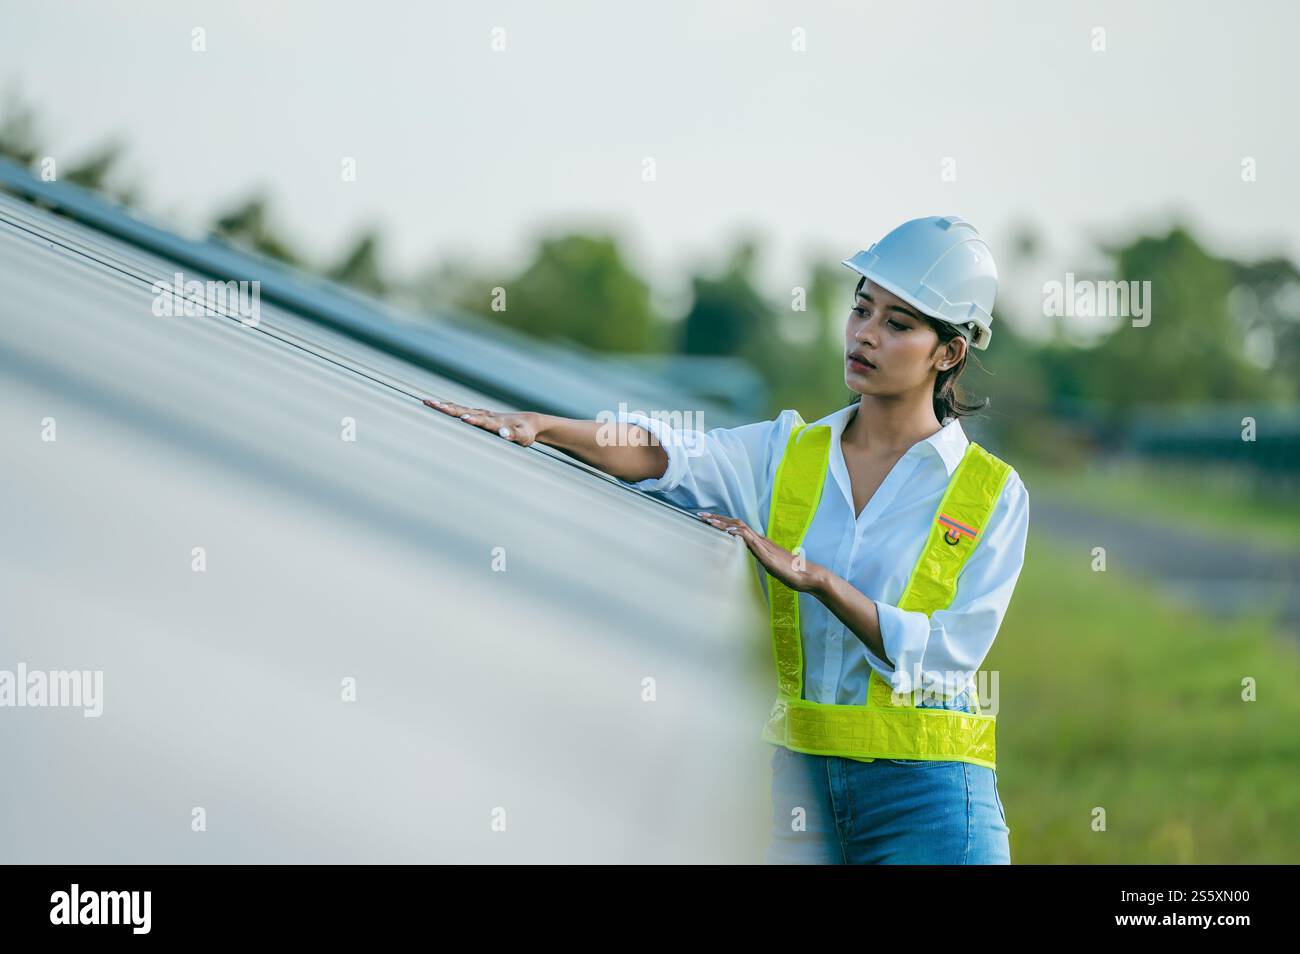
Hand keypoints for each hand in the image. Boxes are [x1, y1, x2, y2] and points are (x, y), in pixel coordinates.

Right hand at [423, 398, 541, 446]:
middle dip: (450, 409)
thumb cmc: (525, 432)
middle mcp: (486, 415)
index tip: (464, 419)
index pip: (484, 422)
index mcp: (496, 422)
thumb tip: (504, 434)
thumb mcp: (523, 436)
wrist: (528, 422)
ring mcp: (481, 414)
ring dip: (444, 406)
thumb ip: (514, 435)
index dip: (475, 420)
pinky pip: (460, 409)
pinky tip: (437, 405)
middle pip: (465, 411)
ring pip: (460, 408)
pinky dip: (448, 407)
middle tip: (434, 405)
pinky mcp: (478, 414)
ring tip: (428, 402)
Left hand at [695, 511, 826, 592]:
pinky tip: (729, 531)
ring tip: (708, 521)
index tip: (706, 519)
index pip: (737, 527)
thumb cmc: (790, 572)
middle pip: (736, 523)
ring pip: (741, 529)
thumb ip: (758, 556)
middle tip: (699, 515)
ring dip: (723, 524)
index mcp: (759, 542)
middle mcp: (760, 540)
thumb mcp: (768, 563)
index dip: (721, 522)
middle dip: (717, 519)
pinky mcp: (767, 554)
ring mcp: (764, 546)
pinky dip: (739, 534)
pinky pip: (751, 541)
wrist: (808, 576)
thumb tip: (748, 555)